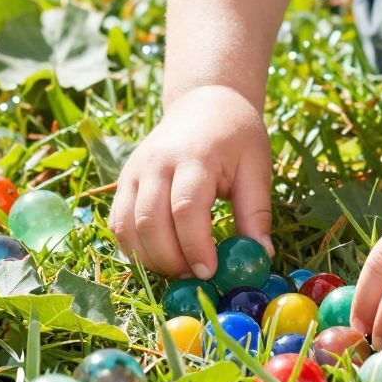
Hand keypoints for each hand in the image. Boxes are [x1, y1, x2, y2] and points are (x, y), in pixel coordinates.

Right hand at [108, 86, 273, 279]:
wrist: (203, 104)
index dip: (195, 246)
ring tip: (178, 269)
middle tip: (195, 278)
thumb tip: (263, 256)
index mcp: (194, 157)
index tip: (210, 272)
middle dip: (170, 259)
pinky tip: (159, 256)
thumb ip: (256, 212)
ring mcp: (134, 172)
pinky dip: (133, 248)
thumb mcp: (256, 167)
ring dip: (149, 258)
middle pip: (150, 222)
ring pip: (127, 226)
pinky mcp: (123, 181)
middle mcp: (156, 163)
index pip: (186, 208)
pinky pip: (118, 223)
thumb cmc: (236, 136)